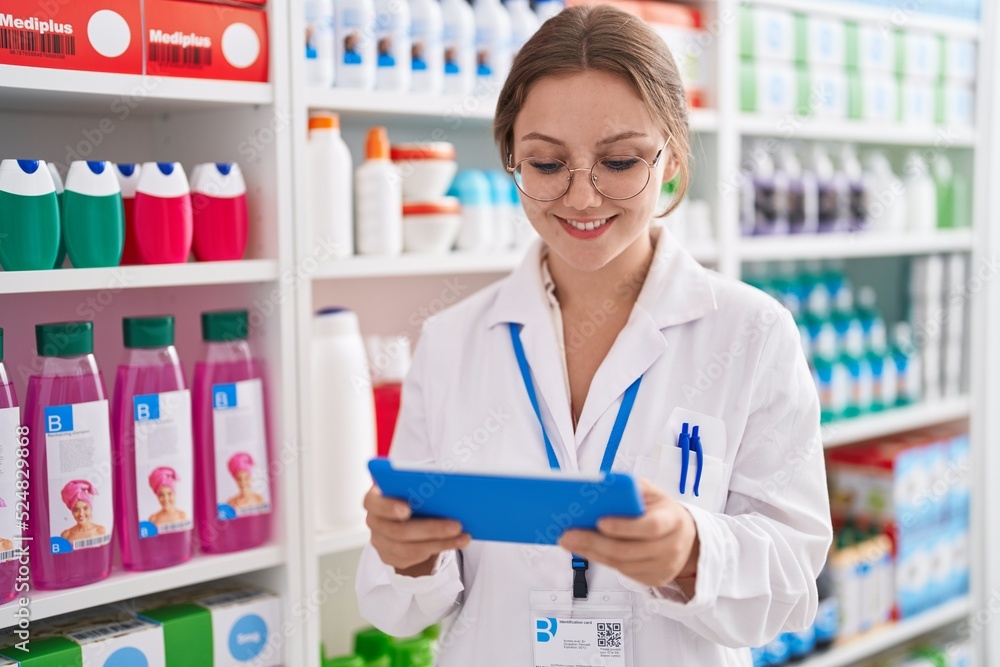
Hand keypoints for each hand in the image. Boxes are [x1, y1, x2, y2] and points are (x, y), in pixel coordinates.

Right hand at [364, 485, 470, 576]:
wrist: (402, 516)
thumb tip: (447, 486)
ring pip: (410, 549)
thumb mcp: (409, 487)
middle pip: (399, 531)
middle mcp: (374, 522)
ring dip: (441, 543)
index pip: (372, 503)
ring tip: (463, 536)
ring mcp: (380, 542)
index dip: (388, 507)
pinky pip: (416, 558)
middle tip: (456, 525)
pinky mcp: (391, 557)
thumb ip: (418, 486)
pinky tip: (458, 542)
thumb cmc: (408, 495)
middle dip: (430, 529)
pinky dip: (440, 549)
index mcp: (374, 499)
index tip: (407, 509)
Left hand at [558, 478, 699, 590]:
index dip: (625, 526)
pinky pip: (623, 572)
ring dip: (591, 553)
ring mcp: (663, 567)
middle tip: (568, 535)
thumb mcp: (654, 493)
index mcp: (673, 520)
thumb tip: (604, 485)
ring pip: (621, 565)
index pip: (650, 526)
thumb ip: (634, 488)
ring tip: (569, 541)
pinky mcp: (653, 579)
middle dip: (594, 543)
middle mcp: (671, 547)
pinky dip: (600, 560)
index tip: (599, 522)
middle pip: (628, 551)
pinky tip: (583, 550)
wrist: (686, 537)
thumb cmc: (663, 511)